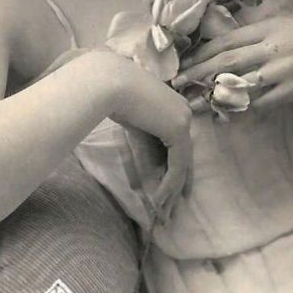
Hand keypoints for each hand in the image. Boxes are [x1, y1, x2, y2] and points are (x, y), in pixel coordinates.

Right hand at [71, 48, 192, 219]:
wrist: (109, 81)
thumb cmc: (110, 95)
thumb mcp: (131, 123)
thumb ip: (142, 141)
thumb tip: (145, 163)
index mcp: (172, 104)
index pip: (178, 142)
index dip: (175, 167)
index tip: (171, 188)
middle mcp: (182, 111)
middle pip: (184, 154)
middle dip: (178, 183)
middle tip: (174, 206)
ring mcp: (183, 119)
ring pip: (182, 163)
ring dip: (173, 190)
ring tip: (165, 212)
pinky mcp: (178, 129)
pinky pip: (177, 165)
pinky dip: (169, 184)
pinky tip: (159, 200)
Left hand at [173, 17, 292, 112]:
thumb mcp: (289, 27)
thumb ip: (262, 34)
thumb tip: (233, 45)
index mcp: (269, 27)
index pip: (227, 39)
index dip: (202, 52)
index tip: (183, 62)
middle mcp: (272, 46)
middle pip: (226, 60)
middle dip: (198, 72)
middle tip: (176, 83)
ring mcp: (283, 68)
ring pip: (240, 83)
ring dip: (214, 95)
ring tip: (195, 103)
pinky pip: (262, 102)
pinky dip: (244, 108)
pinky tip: (229, 115)